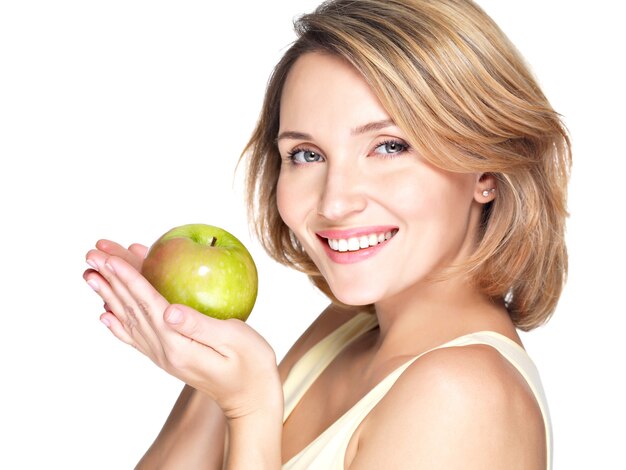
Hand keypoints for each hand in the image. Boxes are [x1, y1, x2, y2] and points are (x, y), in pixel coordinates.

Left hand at [83, 242, 281, 420]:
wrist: (250, 398)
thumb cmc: (251, 364)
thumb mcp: (234, 340)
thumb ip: (200, 326)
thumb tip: (169, 311)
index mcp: (178, 345)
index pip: (148, 305)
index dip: (129, 279)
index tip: (110, 258)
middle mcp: (164, 352)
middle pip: (132, 310)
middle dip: (111, 281)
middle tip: (91, 257)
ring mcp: (164, 357)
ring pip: (129, 321)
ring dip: (109, 297)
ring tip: (91, 276)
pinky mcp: (169, 357)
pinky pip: (136, 338)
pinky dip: (118, 324)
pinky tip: (106, 315)